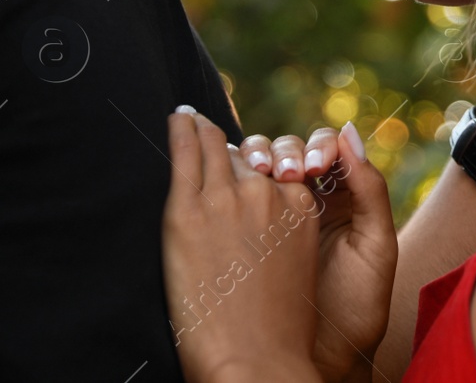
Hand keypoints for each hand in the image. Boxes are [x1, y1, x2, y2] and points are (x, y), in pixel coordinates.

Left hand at [163, 110, 320, 381]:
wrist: (253, 361)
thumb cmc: (276, 330)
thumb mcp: (297, 268)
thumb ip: (285, 233)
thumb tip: (267, 220)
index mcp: (299, 208)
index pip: (271, 172)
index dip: (254, 167)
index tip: (241, 162)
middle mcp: (266, 195)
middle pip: (243, 159)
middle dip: (227, 151)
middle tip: (207, 134)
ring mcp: (226, 200)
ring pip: (214, 150)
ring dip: (201, 130)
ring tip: (188, 117)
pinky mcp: (187, 212)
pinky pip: (186, 155)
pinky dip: (181, 132)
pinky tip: (176, 118)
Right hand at [237, 122, 396, 381]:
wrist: (326, 356)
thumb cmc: (358, 304)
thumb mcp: (376, 247)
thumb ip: (370, 191)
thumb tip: (351, 133)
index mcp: (344, 197)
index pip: (327, 150)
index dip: (317, 148)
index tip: (314, 165)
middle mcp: (309, 199)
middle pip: (290, 152)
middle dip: (284, 152)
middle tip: (285, 171)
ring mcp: (274, 216)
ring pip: (259, 168)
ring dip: (256, 161)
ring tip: (257, 175)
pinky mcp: (246, 235)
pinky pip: (239, 197)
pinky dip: (235, 185)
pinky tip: (235, 189)